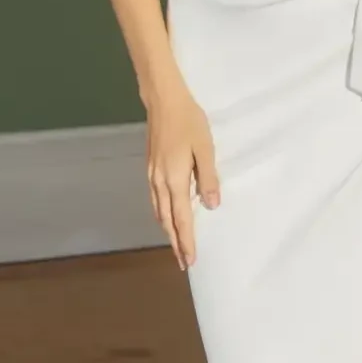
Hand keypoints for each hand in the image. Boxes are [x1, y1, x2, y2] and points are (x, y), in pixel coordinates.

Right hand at [146, 79, 219, 268]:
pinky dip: (161, 215)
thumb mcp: (205, 149)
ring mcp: (152, 175)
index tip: (190, 260)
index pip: (181, 218)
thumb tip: (211, 205)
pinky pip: (155, 200)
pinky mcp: (150, 168)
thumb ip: (208, 178)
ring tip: (176, 244)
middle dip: (175, 242)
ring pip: (158, 211)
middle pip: (166, 220)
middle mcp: (159, 182)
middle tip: (183, 262)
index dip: (186, 240)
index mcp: (174, 180)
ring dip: (167, 230)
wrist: (163, 101)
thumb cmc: (188, 121)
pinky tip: (166, 216)